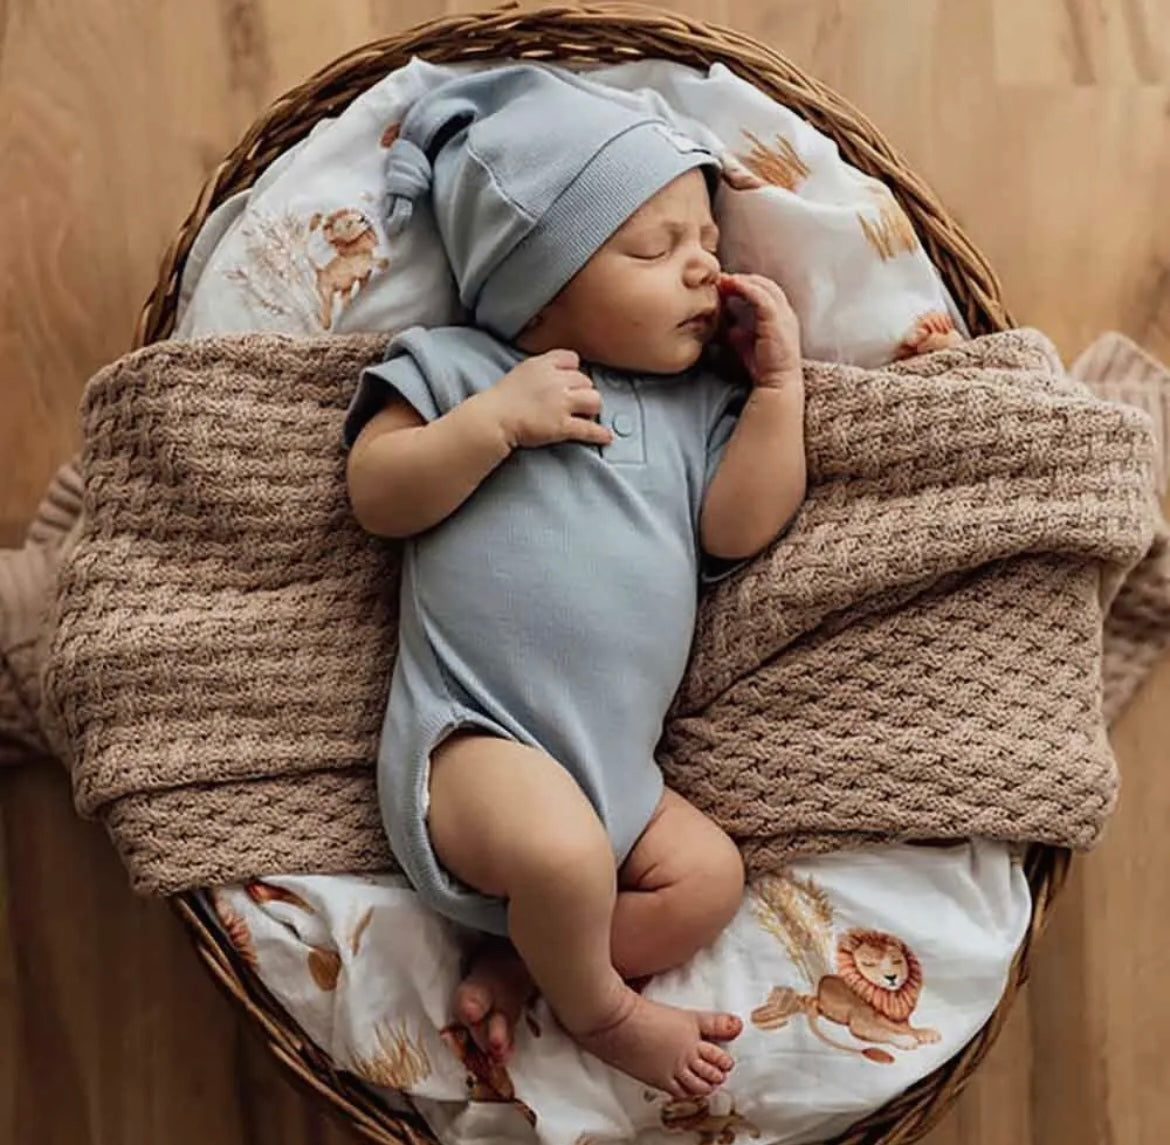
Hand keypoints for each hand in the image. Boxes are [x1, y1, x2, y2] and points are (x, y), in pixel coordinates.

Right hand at [485, 349, 612, 449]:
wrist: (493, 419)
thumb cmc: (501, 399)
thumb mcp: (522, 371)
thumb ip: (541, 369)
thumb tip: (556, 373)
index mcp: (544, 364)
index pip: (572, 359)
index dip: (573, 371)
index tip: (569, 381)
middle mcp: (556, 381)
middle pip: (586, 381)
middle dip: (582, 391)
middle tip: (575, 402)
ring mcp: (561, 403)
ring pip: (594, 400)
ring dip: (591, 408)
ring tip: (586, 414)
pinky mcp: (562, 426)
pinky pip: (588, 429)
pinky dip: (599, 434)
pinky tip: (605, 437)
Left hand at [718, 273, 801, 387]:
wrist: (776, 383)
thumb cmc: (764, 368)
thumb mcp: (748, 346)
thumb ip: (740, 335)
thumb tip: (729, 328)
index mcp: (782, 317)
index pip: (766, 292)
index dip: (747, 286)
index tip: (726, 286)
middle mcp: (786, 313)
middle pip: (766, 285)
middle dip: (744, 279)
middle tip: (722, 278)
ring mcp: (783, 315)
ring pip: (764, 287)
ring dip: (743, 281)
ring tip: (724, 279)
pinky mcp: (776, 320)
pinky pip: (761, 296)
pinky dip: (746, 288)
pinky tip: (732, 285)